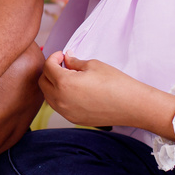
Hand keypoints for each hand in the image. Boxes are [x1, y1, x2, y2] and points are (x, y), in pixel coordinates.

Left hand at [39, 52, 174, 136]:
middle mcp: (61, 100)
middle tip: (62, 64)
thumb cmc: (115, 83)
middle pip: (43, 82)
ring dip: (53, 85)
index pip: (48, 67)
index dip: (54, 57)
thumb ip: (75, 62)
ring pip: (49, 96)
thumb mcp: (93, 65)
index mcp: (64, 83)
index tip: (62, 55)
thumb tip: (67, 59)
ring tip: (68, 77)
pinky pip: (59, 106)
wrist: (131, 105)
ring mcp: (66, 112)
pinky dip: (60, 96)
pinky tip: (73, 90)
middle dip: (49, 71)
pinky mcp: (74, 119)